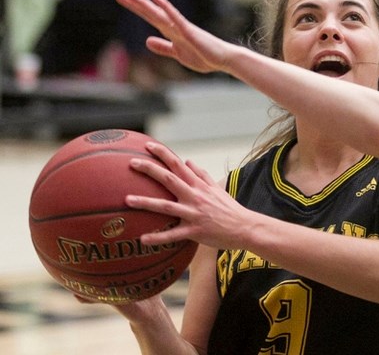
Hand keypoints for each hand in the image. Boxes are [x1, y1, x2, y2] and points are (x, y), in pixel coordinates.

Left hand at [115, 0, 232, 73]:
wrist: (223, 59)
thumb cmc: (204, 56)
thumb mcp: (178, 54)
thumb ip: (163, 47)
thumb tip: (147, 41)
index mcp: (171, 32)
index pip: (150, 17)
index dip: (136, 9)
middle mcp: (174, 26)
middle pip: (151, 13)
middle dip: (135, 4)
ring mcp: (182, 28)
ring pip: (159, 14)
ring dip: (144, 4)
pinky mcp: (189, 32)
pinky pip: (175, 18)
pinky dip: (166, 8)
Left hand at [126, 141, 251, 250]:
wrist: (245, 227)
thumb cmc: (229, 208)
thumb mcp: (216, 188)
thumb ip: (201, 174)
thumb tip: (188, 161)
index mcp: (199, 184)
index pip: (178, 164)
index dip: (162, 154)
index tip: (147, 145)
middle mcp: (195, 196)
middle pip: (169, 179)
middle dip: (149, 169)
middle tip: (131, 163)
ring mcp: (194, 213)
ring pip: (166, 206)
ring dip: (146, 202)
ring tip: (127, 200)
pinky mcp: (195, 231)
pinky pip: (173, 235)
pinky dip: (158, 237)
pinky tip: (143, 239)